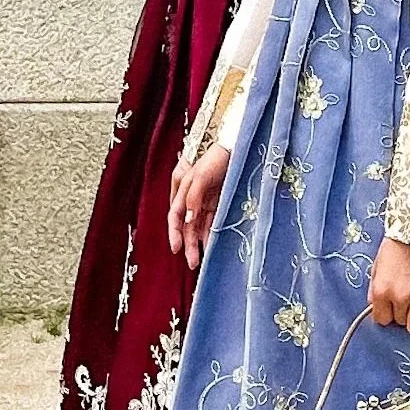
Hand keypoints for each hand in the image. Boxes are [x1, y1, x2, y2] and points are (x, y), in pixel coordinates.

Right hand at [168, 144, 229, 267]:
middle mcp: (191, 198)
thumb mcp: (200, 176)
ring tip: (201, 260)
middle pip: (186, 225)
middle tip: (192, 263)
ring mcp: (204, 201)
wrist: (234, 146)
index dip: (174, 233)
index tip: (176, 248)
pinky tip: (212, 246)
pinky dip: (211, 234)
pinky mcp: (218, 202)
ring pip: (199, 226)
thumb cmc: (214, 158)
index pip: (175, 216)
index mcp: (181, 189)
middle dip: (188, 244)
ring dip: (199, 243)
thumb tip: (187, 219)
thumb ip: (192, 197)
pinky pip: (212, 222)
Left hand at [368, 237, 409, 345]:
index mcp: (381, 290)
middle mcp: (399, 297)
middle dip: (400, 314)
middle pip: (398, 322)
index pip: (381, 319)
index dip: (385, 314)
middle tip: (404, 302)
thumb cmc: (398, 245)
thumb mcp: (378, 266)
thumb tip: (375, 309)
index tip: (390, 310)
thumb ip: (374, 289)